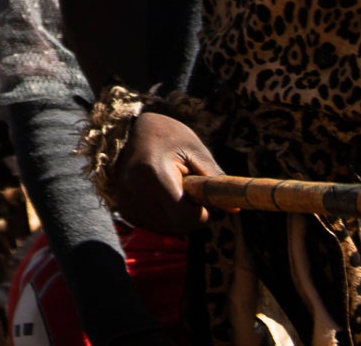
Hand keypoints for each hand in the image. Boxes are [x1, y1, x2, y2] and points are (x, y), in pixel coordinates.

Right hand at [110, 111, 219, 234]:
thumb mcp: (194, 150)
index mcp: (154, 174)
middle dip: (191, 215)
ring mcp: (127, 203)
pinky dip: (165, 217)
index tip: (202, 196)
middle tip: (190, 191)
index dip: (201, 212)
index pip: (185, 216)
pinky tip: (161, 196)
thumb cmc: (167, 137)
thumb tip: (235, 208)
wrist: (128, 132)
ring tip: (173, 189)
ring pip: (168, 229)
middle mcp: (135, 192)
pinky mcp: (125, 210)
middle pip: (178, 226)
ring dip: (178, 217)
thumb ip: (214, 179)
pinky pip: (156, 226)